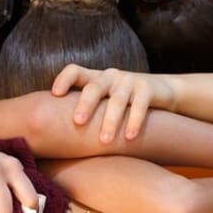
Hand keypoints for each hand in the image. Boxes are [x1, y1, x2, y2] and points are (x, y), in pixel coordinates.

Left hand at [51, 64, 175, 142]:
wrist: (162, 90)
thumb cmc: (122, 102)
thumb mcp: (103, 100)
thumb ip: (84, 109)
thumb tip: (51, 134)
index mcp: (95, 78)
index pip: (75, 71)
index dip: (64, 79)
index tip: (54, 94)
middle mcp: (110, 76)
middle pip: (94, 87)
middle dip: (86, 104)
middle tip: (78, 122)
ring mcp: (129, 81)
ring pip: (117, 100)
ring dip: (110, 121)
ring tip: (104, 141)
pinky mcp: (147, 88)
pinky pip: (140, 105)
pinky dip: (134, 121)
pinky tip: (129, 137)